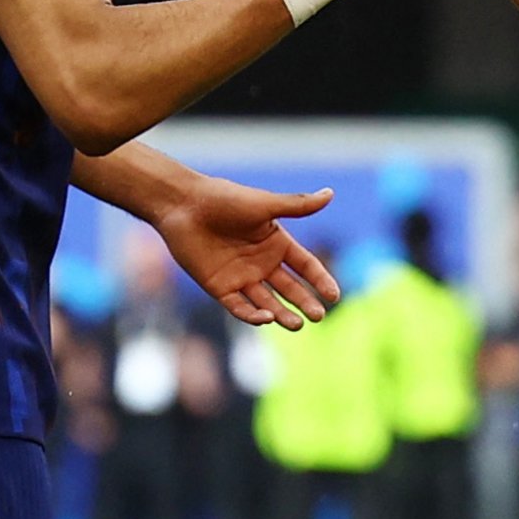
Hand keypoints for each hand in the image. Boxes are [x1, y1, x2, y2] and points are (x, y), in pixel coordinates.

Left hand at [153, 177, 342, 329]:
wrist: (184, 205)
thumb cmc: (225, 200)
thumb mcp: (264, 204)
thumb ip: (297, 205)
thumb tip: (330, 193)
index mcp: (276, 243)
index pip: (306, 266)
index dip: (320, 280)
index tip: (334, 295)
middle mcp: (262, 263)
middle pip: (290, 289)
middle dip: (305, 303)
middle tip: (318, 316)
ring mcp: (241, 277)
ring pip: (267, 302)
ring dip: (282, 314)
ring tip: (297, 325)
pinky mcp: (220, 288)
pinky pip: (239, 307)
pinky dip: (252, 315)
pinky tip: (266, 318)